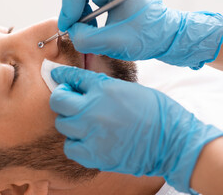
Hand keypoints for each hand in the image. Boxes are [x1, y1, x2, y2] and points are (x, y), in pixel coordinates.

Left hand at [50, 66, 222, 192]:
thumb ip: (100, 86)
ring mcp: (92, 133)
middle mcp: (93, 109)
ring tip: (84, 124)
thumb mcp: (127, 88)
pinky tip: (87, 141)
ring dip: (70, 123)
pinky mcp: (95, 155)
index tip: (57, 76)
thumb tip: (78, 83)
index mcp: (103, 88)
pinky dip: (75, 144)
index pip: (72, 77)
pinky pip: (70, 148)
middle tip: (70, 102)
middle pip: (58, 102)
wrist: (173, 141)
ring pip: (62, 125)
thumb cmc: (155, 112)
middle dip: (62, 99)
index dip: (62, 76)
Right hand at [58, 0, 222, 68]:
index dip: (68, 6)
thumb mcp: (112, 42)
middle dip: (74, 11)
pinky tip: (96, 23)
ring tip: (92, 28)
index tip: (70, 26)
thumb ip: (83, 38)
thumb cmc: (147, 37)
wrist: (164, 34)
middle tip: (80, 30)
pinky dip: (85, 12)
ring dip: (80, 13)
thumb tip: (69, 29)